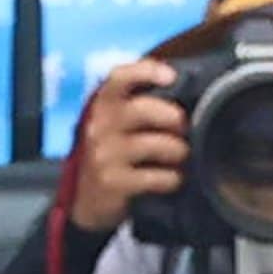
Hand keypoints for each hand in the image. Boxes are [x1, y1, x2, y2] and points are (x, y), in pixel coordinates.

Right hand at [69, 59, 188, 233]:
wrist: (88, 202)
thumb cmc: (112, 155)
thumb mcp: (114, 125)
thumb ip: (137, 105)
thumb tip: (184, 90)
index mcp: (102, 105)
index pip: (119, 77)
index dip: (146, 71)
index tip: (170, 77)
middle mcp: (99, 127)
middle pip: (143, 110)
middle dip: (174, 118)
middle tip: (184, 129)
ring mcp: (104, 156)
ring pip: (155, 145)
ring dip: (178, 151)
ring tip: (181, 156)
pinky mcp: (112, 183)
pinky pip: (155, 177)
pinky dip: (172, 178)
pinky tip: (172, 179)